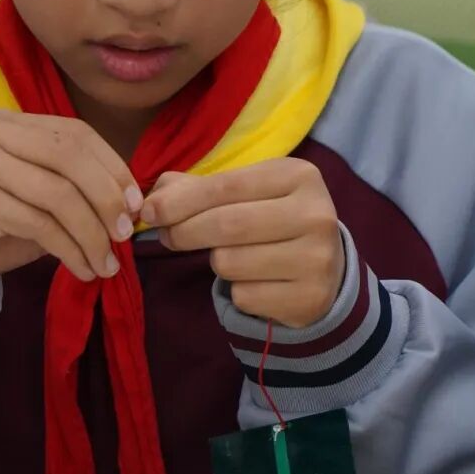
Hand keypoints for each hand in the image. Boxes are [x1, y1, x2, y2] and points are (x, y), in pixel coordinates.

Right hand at [0, 111, 142, 284]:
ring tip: (107, 262)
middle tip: (125, 231)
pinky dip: (69, 250)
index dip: (112, 165)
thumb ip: (66, 185)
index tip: (135, 200)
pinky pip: (40, 224)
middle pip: (70, 156)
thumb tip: (125, 203)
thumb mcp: (26, 191)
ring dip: (91, 233)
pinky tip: (82, 269)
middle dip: (106, 196)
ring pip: (58, 194)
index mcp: (7, 121)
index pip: (74, 132)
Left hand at [141, 160, 344, 327]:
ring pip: (230, 263)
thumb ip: (197, 189)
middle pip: (226, 225)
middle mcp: (316, 214)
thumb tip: (152, 201)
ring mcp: (317, 258)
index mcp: (299, 175)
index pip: (225, 185)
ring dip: (216, 262)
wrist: (325, 266)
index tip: (149, 212)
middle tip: (169, 236)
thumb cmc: (272, 218)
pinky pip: (244, 296)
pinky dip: (237, 291)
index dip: (179, 201)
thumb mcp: (245, 192)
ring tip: (230, 256)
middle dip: (184, 232)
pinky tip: (255, 281)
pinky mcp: (310, 297)